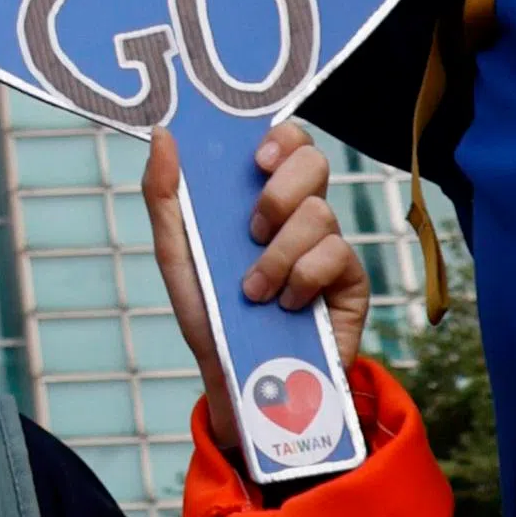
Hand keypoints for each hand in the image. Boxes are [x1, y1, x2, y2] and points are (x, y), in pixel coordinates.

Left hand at [143, 115, 367, 415]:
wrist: (236, 381)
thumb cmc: (208, 314)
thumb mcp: (176, 255)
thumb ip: (164, 195)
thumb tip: (163, 135)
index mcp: (262, 197)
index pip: (288, 142)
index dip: (281, 137)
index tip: (256, 161)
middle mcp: (301, 215)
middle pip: (314, 162)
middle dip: (279, 192)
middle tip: (252, 231)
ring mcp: (329, 247)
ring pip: (320, 213)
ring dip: (278, 254)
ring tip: (255, 290)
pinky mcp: (352, 283)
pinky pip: (335, 255)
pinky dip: (301, 279)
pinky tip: (286, 305)